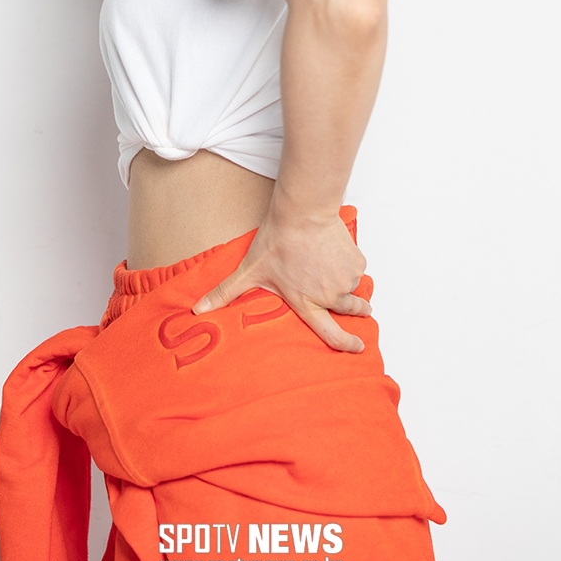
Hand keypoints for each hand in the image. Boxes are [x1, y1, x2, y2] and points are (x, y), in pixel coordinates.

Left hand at [191, 209, 370, 352]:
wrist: (303, 213)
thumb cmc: (277, 241)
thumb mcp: (250, 270)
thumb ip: (225, 293)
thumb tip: (198, 310)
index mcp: (307, 303)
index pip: (331, 334)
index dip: (346, 344)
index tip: (358, 348)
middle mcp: (330, 296)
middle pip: (352, 311)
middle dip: (359, 310)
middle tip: (362, 309)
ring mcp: (345, 279)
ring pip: (353, 286)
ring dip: (347, 282)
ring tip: (335, 269)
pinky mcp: (356, 262)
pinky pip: (357, 268)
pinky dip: (349, 264)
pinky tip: (335, 254)